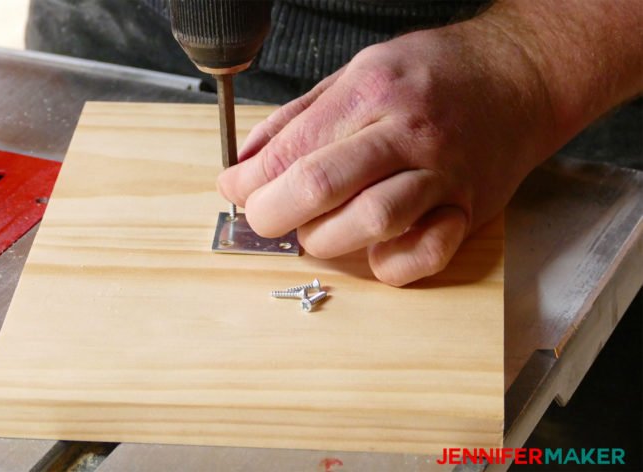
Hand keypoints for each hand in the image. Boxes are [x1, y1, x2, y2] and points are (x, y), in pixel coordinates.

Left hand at [217, 18, 557, 285]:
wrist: (519, 77)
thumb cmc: (435, 74)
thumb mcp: (357, 72)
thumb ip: (298, 118)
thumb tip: (248, 162)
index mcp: (371, 91)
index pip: (290, 149)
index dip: (250, 181)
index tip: (237, 191)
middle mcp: (407, 131)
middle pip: (320, 186)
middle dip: (272, 214)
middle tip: (265, 218)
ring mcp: (442, 174)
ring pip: (371, 221)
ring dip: (326, 240)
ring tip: (317, 231)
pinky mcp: (467, 209)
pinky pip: (426, 254)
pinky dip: (390, 265)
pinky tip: (374, 250)